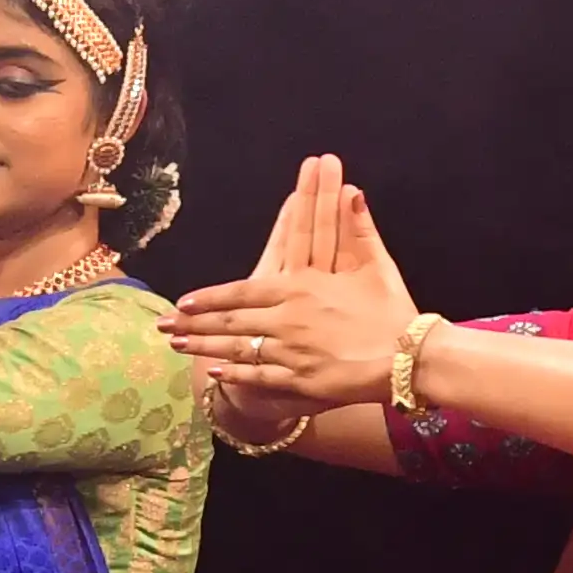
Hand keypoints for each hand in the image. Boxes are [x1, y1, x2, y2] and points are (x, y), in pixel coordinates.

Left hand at [163, 154, 426, 415]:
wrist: (408, 357)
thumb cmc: (392, 310)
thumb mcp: (376, 265)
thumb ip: (359, 228)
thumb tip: (352, 191)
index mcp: (299, 290)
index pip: (241, 292)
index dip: (209, 297)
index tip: (184, 300)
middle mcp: (287, 321)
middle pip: (230, 323)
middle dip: (193, 325)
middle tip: (164, 326)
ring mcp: (292, 353)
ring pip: (238, 350)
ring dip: (205, 348)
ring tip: (178, 347)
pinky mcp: (302, 381)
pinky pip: (260, 377)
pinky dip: (236, 375)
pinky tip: (217, 373)